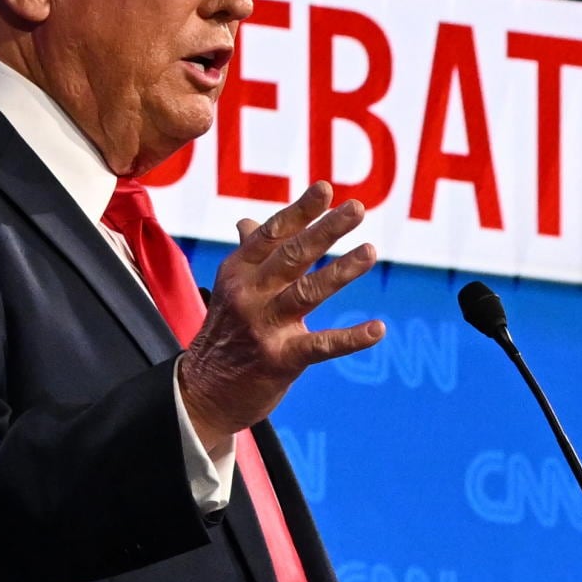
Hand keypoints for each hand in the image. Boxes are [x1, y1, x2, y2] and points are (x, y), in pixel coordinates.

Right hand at [176, 187, 385, 450]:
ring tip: (370, 250)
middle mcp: (249, 295)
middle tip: (357, 209)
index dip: (299, 211)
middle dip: (326, 230)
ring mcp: (263, 327)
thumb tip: (246, 221)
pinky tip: (378, 329)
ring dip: (341, 270)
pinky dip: (351, 338)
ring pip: (308, 291)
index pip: (271, 234)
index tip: (325, 189)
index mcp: (237, 272)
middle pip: (292, 255)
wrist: (203, 392)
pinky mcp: (280, 360)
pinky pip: (321, 345)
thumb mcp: (230, 291)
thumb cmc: (225, 336)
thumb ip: (248, 256)